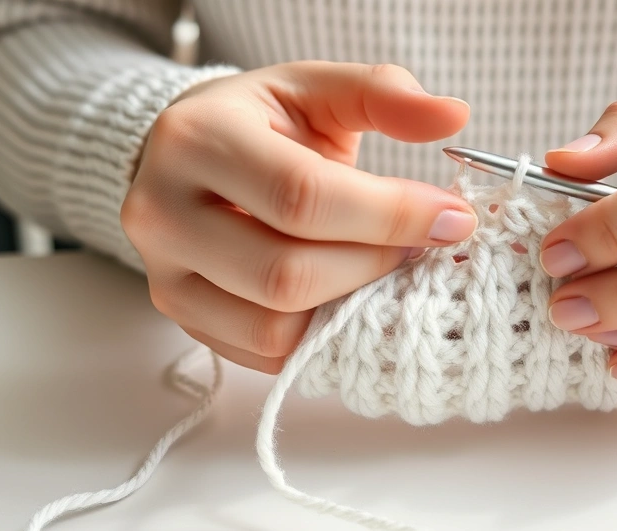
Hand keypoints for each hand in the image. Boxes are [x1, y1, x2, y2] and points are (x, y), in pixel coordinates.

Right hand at [122, 62, 475, 373]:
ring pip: (274, 328)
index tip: (453, 217)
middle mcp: (162, 212)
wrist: (191, 157)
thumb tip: (454, 114)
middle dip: (374, 266)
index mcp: (197, 139)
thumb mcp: (319, 89)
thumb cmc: (264, 121)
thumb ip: (385, 93)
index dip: (391, 215)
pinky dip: (320, 337)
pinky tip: (348, 298)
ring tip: (382, 271)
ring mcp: (164, 275)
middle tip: (420, 247)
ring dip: (350, 308)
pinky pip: (263, 355)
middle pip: (287, 275)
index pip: (303, 196)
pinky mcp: (181, 316)